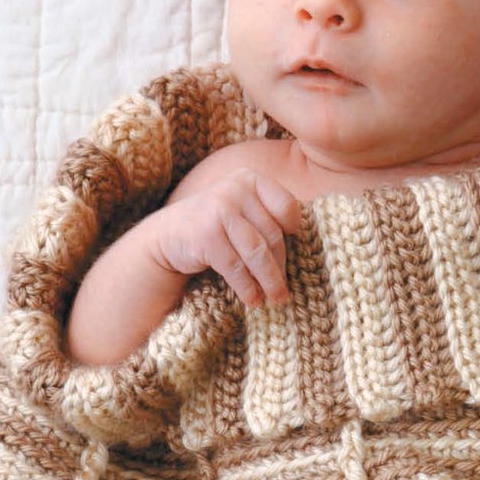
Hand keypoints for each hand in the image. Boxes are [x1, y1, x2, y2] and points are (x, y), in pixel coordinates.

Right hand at [150, 166, 305, 309]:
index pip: (286, 206)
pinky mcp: (208, 234)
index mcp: (250, 179)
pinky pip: (237, 267)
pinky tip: (252, 300)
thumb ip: (267, 215)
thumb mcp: (241, 210)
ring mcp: (220, 209)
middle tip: (284, 291)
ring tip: (275, 300)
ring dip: (269, 282)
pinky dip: (247, 287)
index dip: (293, 229)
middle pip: (272, 234)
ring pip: (258, 253)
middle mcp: (236, 188)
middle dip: (280, 267)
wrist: (167, 237)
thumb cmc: (215, 227)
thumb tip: (311, 241)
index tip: (293, 247)